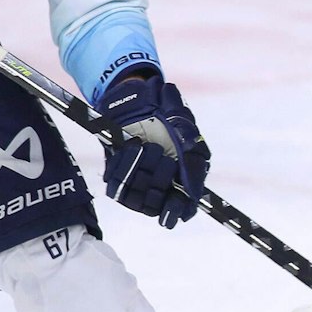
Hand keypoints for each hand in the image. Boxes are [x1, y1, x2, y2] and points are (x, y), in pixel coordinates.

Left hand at [98, 71, 210, 227]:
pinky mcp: (118, 178)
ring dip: (139, 173)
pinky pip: (116, 189)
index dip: (178, 211)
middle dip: (159, 178)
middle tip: (157, 151)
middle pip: (161, 202)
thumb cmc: (162, 108)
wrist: (130, 96)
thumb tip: (194, 190)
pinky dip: (120, 169)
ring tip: (141, 146)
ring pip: (139, 199)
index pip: (184, 205)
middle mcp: (163, 182)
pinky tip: (127, 148)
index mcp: (186, 173)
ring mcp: (139, 181)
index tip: (173, 215)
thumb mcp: (182, 120)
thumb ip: (192, 150)